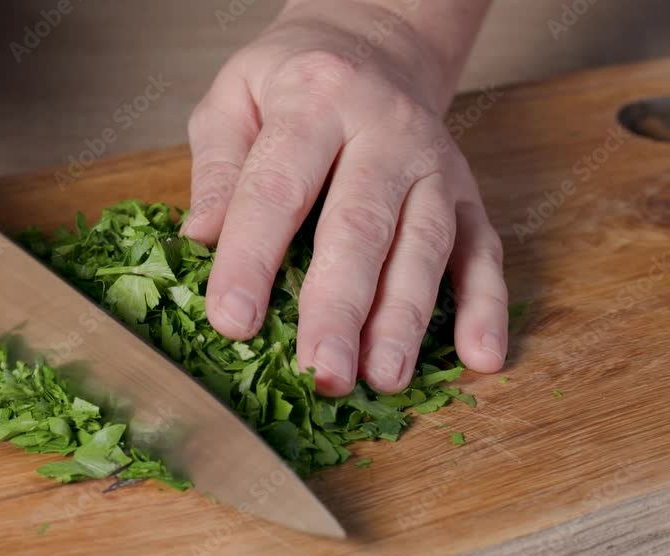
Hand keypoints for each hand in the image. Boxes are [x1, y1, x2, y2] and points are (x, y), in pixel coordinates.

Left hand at [182, 0, 506, 395]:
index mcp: (315, 100)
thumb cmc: (291, 80)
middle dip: (340, 306)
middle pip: (360, 226)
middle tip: (321, 372)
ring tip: (384, 380)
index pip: (278, 188)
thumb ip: (218, 166)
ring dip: (405, 318)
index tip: (231, 321)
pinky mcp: (467, 193)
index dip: (252, 258)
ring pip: (424, 246)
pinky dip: (486, 306)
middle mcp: (385, 131)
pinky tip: (480, 357)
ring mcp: (434, 165)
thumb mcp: (234, 96)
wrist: (374, 44)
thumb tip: (200, 242)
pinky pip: (484, 252)